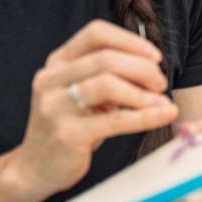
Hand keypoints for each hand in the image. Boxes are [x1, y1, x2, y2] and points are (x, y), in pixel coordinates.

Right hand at [4, 20, 178, 198]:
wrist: (36, 168)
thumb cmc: (70, 125)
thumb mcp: (83, 93)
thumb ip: (108, 75)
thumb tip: (152, 65)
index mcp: (57, 63)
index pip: (96, 33)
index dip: (130, 41)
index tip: (155, 57)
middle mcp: (51, 79)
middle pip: (105, 58)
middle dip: (142, 69)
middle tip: (160, 84)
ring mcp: (55, 106)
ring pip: (108, 84)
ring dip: (143, 92)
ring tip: (162, 102)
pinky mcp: (67, 134)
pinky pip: (115, 120)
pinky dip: (146, 116)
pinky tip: (165, 115)